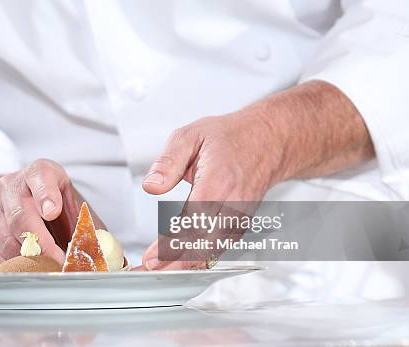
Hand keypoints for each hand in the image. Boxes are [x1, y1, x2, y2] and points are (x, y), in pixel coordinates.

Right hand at [0, 159, 101, 268]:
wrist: (17, 200)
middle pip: (20, 217)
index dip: (46, 195)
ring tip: (46, 270)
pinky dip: (7, 266)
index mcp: (39, 173)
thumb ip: (87, 226)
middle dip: (41, 245)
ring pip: (5, 239)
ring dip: (27, 260)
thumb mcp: (73, 206)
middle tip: (58, 263)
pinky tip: (23, 270)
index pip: (40, 178)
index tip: (52, 211)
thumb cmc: (52, 206)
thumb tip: (106, 256)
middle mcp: (10, 185)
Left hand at [140, 112, 277, 269]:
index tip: (151, 259)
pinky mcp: (239, 225)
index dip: (171, 245)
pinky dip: (198, 260)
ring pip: (212, 252)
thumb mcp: (190, 136)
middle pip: (203, 245)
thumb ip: (168, 161)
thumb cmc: (230, 138)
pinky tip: (179, 265)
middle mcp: (233, 204)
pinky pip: (218, 248)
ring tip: (158, 272)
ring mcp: (239, 218)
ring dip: (184, 266)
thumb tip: (151, 186)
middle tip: (148, 271)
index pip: (192, 223)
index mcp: (219, 182)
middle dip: (174, 264)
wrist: (268, 141)